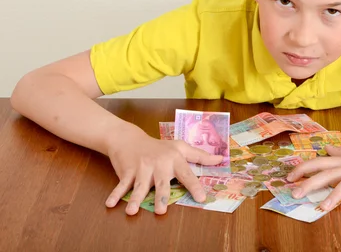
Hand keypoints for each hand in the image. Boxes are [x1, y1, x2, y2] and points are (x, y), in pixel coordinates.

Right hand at [104, 131, 222, 214]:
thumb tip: (220, 160)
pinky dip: (116, 194)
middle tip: (162, 210)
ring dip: (135, 199)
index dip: (195, 186)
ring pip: (140, 186)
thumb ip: (200, 156)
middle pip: (161, 183)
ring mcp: (142, 167)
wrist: (129, 138)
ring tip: (132, 211)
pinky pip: (121, 185)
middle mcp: (159, 164)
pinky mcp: (127, 171)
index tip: (201, 198)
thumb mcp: (180, 147)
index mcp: (174, 159)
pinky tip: (110, 204)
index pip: (187, 174)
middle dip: (161, 196)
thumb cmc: (158, 146)